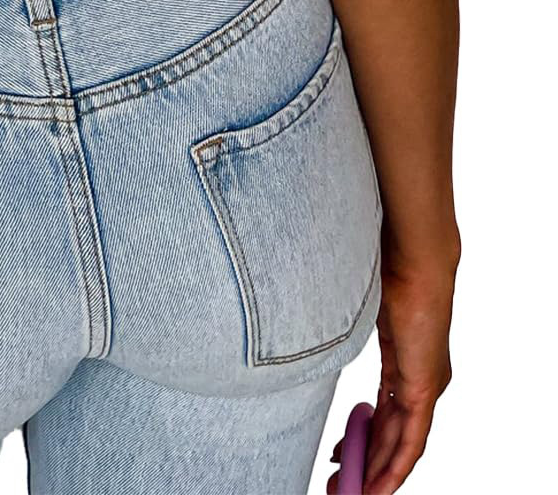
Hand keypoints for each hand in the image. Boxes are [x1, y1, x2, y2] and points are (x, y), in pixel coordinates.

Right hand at [327, 254, 456, 493]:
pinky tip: (381, 487)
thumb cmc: (382, 269)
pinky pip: (412, 440)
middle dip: (364, 462)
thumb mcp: (354, 309)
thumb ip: (338, 329)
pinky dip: (396, 466)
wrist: (412, 257)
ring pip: (399, 443)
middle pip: (389, 433)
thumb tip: (301, 331)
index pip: (384, 410)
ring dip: (377, 471)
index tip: (340, 452)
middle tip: (338, 484)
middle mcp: (419, 378)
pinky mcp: (426, 389)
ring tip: (354, 494)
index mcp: (403, 359)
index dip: (362, 436)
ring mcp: (425, 385)